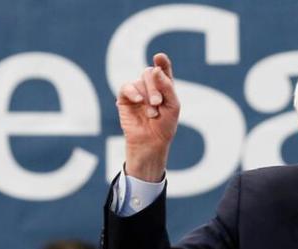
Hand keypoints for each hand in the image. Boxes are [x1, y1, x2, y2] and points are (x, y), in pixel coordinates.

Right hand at [117, 52, 179, 180]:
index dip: (162, 62)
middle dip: (155, 86)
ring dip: (147, 95)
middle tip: (158, 102)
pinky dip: (133, 93)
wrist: (151, 142)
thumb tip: (154, 68)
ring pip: (139, 81)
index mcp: (164, 86)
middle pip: (150, 73)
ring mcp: (137, 91)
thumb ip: (167, 86)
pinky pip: (126, 87)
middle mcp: (150, 86)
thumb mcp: (172, 106)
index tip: (159, 57)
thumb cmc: (165, 125)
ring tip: (152, 112)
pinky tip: (139, 101)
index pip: (163, 69)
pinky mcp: (125, 98)